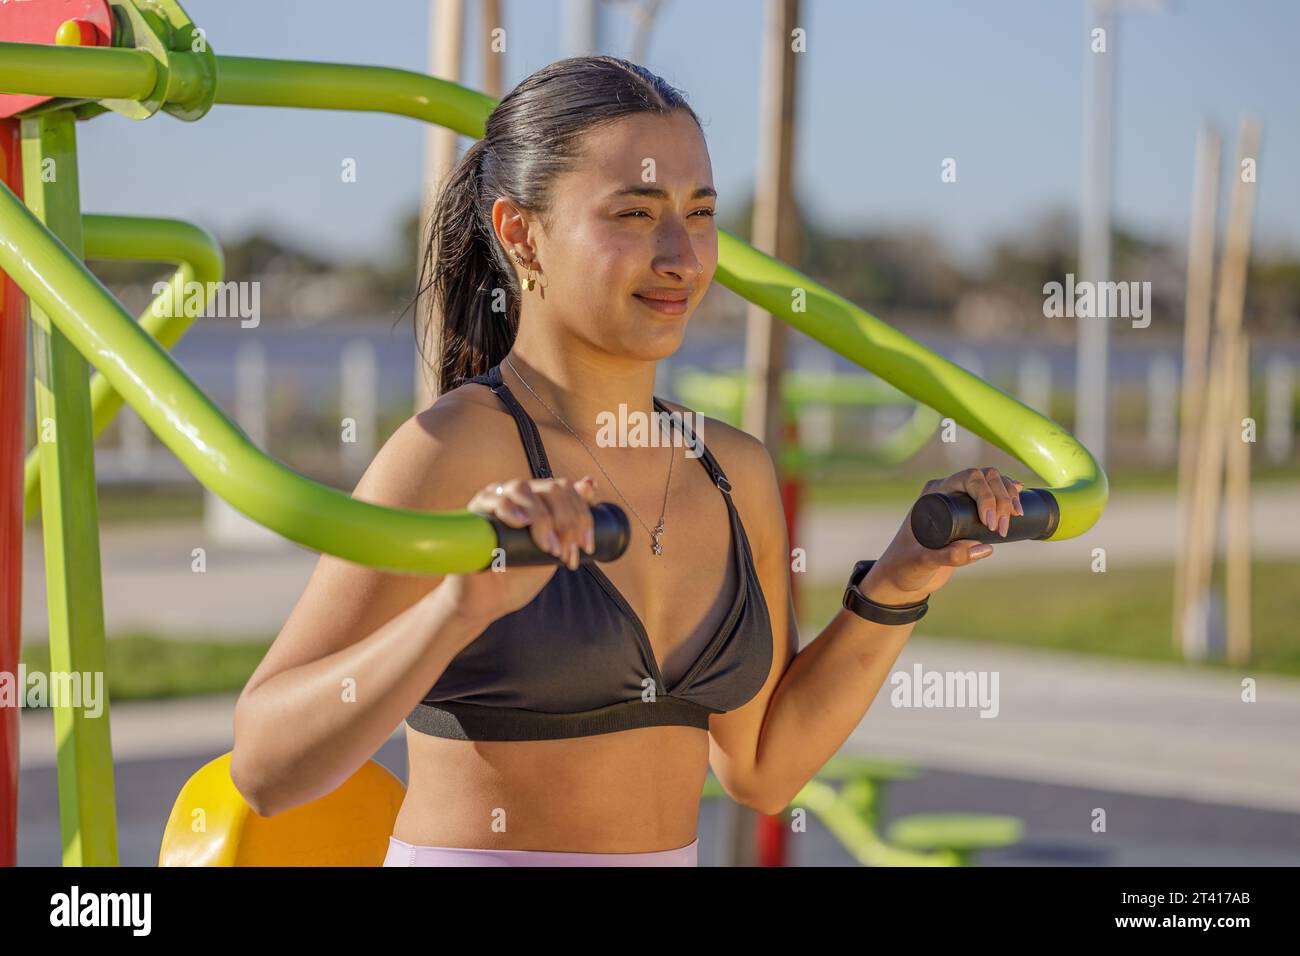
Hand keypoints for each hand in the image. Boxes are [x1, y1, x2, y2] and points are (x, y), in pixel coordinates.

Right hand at [439, 474, 598, 627]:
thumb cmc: (521, 573)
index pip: (566, 489)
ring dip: (542, 518)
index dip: (582, 516)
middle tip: (565, 553)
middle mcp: (518, 494)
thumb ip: (571, 522)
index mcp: (539, 499)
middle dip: (566, 521)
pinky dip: (510, 508)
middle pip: (550, 488)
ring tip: (548, 548)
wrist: (489, 599)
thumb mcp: (555, 548)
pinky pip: (494, 500)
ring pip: (523, 489)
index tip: (586, 547)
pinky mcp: (476, 511)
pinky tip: (521, 522)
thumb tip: (590, 484)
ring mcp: (496, 498)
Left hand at [859, 467, 1023, 604]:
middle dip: (1002, 498)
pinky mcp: (969, 513)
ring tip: (1015, 518)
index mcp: (933, 494)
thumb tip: (985, 548)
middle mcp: (947, 491)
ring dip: (1009, 496)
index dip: (986, 495)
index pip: (968, 478)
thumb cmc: (905, 567)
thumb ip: (949, 557)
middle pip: (985, 477)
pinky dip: (1008, 494)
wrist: (903, 577)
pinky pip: (992, 495)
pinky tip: (1019, 496)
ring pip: (992, 483)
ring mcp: (958, 500)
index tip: (990, 524)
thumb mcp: (924, 562)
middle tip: (1003, 528)